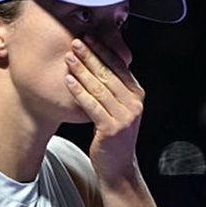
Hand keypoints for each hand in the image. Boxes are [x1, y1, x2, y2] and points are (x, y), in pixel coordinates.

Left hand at [64, 37, 143, 185]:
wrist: (118, 168)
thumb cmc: (114, 137)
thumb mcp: (119, 110)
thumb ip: (114, 90)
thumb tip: (99, 63)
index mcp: (137, 95)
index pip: (120, 67)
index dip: (104, 51)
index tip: (89, 37)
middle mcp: (134, 104)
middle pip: (109, 74)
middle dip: (91, 56)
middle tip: (76, 41)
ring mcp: (125, 117)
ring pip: (99, 87)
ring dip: (82, 70)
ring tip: (69, 57)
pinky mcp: (112, 129)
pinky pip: (92, 105)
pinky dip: (79, 91)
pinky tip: (68, 80)